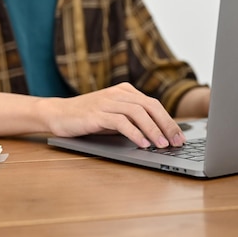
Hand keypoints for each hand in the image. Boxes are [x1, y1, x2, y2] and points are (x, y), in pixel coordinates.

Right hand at [41, 83, 185, 147]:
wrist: (57, 113)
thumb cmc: (86, 117)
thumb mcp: (113, 116)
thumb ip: (131, 120)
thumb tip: (157, 135)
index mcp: (124, 91)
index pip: (153, 104)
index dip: (169, 120)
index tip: (180, 136)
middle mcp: (117, 93)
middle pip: (150, 106)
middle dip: (167, 125)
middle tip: (177, 141)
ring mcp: (106, 102)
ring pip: (138, 112)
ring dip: (153, 130)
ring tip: (162, 145)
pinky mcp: (96, 114)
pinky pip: (120, 121)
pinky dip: (134, 133)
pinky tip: (142, 143)